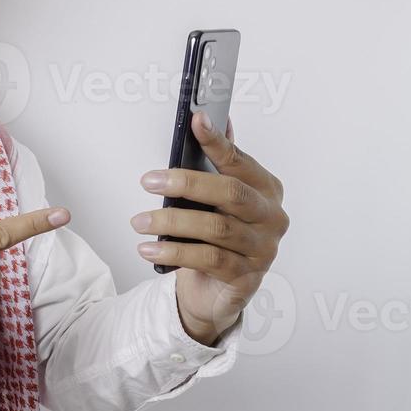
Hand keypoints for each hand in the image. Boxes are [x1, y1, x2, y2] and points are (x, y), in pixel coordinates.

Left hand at [130, 111, 288, 345]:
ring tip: (139, 221)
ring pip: (215, 227)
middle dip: (186, 183)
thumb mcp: (214, 201)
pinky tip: (148, 249)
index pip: (240, 161)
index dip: (217, 142)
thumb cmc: (215, 237)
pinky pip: (207, 259)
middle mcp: (271, 217)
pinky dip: (174, 252)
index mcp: (267, 190)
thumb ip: (215, 165)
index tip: (197, 121)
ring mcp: (262, 248)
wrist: (216, 291)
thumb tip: (208, 119)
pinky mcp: (246, 276)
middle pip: (230, 193)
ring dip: (171, 222)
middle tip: (148, 181)